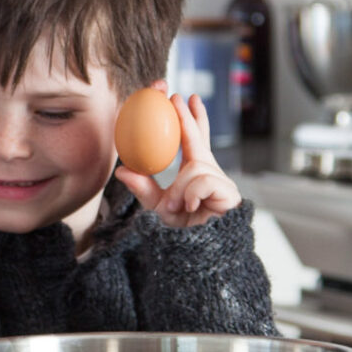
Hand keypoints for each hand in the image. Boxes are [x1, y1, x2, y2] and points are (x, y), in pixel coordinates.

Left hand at [116, 94, 239, 229]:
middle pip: (199, 140)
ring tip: (176, 206)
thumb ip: (142, 188)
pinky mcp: (230, 194)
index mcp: (195, 172)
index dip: (192, 117)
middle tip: (179, 97)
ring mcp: (222, 182)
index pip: (194, 139)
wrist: (196, 254)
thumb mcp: (156, 206)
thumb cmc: (181, 231)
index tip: (184, 97)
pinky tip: (192, 207)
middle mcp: (210, 173)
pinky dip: (191, 195)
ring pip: (195, 167)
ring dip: (181, 188)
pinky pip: (203, 181)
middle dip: (189, 116)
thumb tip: (122, 170)